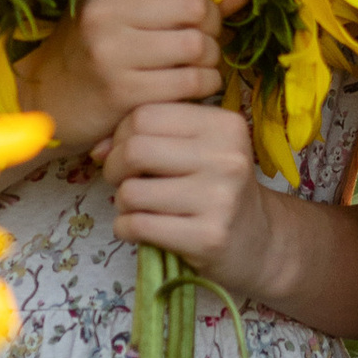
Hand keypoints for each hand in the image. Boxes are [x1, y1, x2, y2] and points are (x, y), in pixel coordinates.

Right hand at [19, 0, 249, 148]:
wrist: (51, 99)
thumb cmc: (103, 47)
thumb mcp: (132, 10)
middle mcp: (104, 12)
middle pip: (194, 5)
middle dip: (211, 23)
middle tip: (201, 35)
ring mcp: (111, 53)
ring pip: (198, 46)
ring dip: (211, 57)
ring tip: (197, 62)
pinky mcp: (124, 92)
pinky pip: (192, 82)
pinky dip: (205, 83)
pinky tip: (192, 84)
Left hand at [101, 101, 278, 296]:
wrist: (259, 242)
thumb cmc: (216, 189)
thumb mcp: (198, 150)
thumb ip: (150, 137)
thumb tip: (98, 149)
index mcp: (225, 126)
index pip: (145, 115)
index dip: (121, 134)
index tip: (127, 152)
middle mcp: (227, 158)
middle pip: (134, 150)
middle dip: (115, 168)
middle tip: (124, 180)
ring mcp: (219, 199)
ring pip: (131, 192)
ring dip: (122, 203)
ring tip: (140, 207)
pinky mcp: (207, 237)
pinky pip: (137, 225)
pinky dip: (126, 228)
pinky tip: (140, 229)